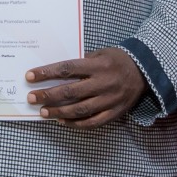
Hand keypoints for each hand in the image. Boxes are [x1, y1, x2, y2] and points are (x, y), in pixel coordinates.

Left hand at [25, 47, 145, 128]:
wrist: (146, 72)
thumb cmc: (118, 60)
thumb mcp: (101, 53)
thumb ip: (81, 62)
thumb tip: (57, 72)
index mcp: (98, 65)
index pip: (67, 69)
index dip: (47, 73)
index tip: (30, 76)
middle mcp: (103, 83)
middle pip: (70, 91)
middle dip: (48, 95)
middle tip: (31, 98)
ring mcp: (109, 100)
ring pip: (79, 110)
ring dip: (58, 112)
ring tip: (43, 112)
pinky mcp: (114, 112)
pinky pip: (92, 122)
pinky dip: (76, 124)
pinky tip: (62, 121)